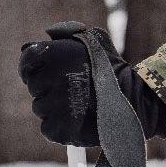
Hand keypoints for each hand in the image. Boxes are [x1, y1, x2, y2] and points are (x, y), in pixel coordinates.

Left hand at [18, 35, 165, 146]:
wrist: (138, 101)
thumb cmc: (114, 71)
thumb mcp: (95, 44)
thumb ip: (64, 38)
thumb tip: (29, 45)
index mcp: (56, 54)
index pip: (27, 60)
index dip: (36, 67)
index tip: (50, 72)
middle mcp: (51, 78)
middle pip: (34, 86)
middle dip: (49, 87)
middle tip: (75, 88)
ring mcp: (52, 105)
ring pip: (41, 107)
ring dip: (56, 106)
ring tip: (81, 103)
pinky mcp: (57, 128)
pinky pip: (48, 126)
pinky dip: (61, 125)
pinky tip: (80, 118)